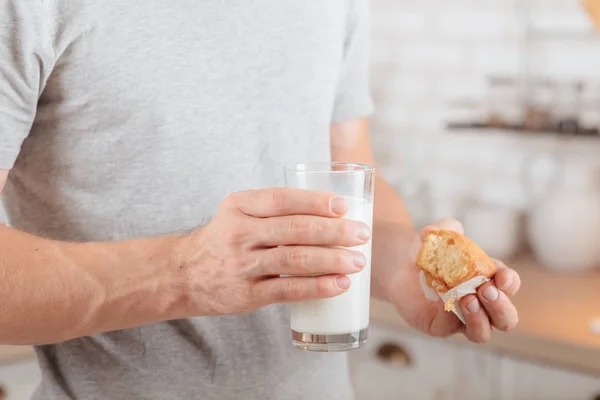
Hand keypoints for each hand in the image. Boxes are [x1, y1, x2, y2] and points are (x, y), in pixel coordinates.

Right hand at [173, 189, 370, 315]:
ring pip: (294, 259)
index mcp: (240, 205)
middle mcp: (239, 232)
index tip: (344, 207)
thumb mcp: (240, 212)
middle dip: (333, 231)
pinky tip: (340, 284)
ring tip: (358, 261)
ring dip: (331, 260)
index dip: (315, 202)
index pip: (282, 199)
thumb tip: (333, 208)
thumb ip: (275, 208)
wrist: (185, 274)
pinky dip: (317, 286)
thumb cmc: (226, 238)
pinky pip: (288, 289)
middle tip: (362, 234)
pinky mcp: (248, 293)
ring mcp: (243, 264)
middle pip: (293, 229)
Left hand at [387, 218, 520, 342]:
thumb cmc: (428, 250)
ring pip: (482, 333)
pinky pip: (449, 330)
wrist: (401, 264)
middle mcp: (481, 304)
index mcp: (489, 279)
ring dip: (480, 319)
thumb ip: (442, 228)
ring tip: (468, 300)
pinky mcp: (439, 326)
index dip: (510, 282)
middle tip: (486, 290)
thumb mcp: (437, 234)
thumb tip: (433, 231)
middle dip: (501, 306)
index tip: (502, 277)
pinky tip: (443, 306)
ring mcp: (461, 318)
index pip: (509, 285)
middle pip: (506, 318)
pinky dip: (449, 319)